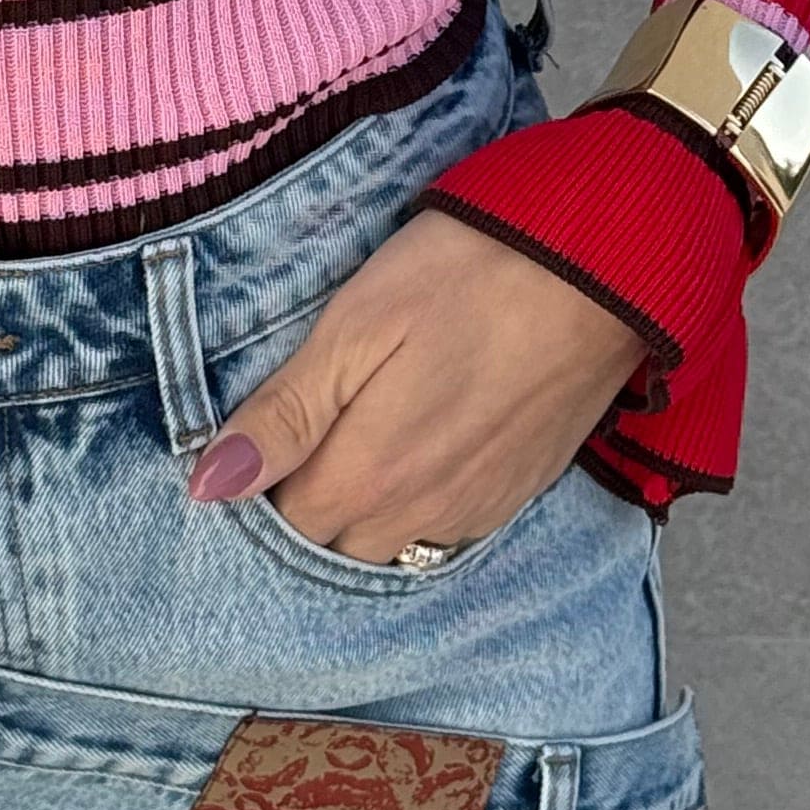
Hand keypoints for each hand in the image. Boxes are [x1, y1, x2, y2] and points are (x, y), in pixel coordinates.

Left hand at [183, 206, 650, 561]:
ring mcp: (476, 508)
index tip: (263, 427)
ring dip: (364, 508)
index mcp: (369, 475)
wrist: (601, 266)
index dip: (262, 478)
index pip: (283, 519)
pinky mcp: (517, 492)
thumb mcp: (356, 324)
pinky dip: (418, 505)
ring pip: (391, 542)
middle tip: (309, 422)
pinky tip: (420, 445)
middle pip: (334, 540)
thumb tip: (208, 486)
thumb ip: (285, 413)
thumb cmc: (466, 274)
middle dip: (309, 499)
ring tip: (363, 431)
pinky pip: (445, 529)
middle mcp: (421, 514)